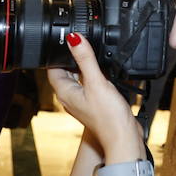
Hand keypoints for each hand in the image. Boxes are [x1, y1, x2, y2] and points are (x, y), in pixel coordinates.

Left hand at [47, 33, 145, 160]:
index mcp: (64, 92)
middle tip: (85, 46)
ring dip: (85, 66)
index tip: (68, 40)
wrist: (123, 137)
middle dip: (73, 57)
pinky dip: (95, 76)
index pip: (52, 67)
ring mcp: (82, 101)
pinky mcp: (94, 103)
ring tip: (96, 58)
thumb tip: (73, 38)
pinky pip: (90, 84)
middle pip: (65, 71)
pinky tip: (105, 73)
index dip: (57, 52)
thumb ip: (85, 59)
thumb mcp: (96, 82)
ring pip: (78, 77)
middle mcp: (70, 96)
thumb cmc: (109, 117)